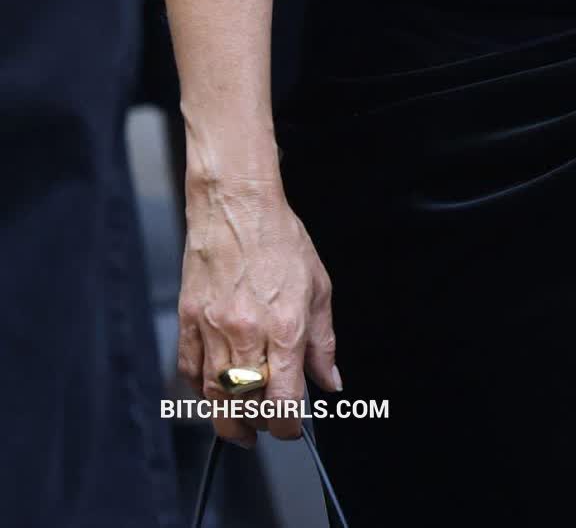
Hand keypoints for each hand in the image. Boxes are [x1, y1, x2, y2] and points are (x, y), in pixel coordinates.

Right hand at [177, 177, 340, 446]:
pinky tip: (214, 388)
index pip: (284, 402)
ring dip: (227, 416)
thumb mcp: (318, 287)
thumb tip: (330, 381)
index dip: (290, 426)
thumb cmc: (279, 239)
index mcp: (285, 327)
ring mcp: (212, 328)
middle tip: (264, 428)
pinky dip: (200, 387)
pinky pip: (188, 371)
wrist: (237, 205)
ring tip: (240, 420)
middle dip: (257, 427)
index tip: (293, 427)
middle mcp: (247, 332)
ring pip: (213, 396)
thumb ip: (323, 342)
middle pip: (244, 407)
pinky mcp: (188, 319)